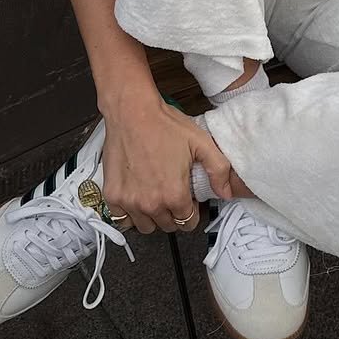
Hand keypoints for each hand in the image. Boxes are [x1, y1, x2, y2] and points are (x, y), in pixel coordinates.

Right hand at [101, 92, 234, 234]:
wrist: (132, 112)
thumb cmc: (164, 124)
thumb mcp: (201, 142)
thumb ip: (218, 170)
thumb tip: (226, 193)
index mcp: (174, 194)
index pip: (187, 222)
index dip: (191, 211)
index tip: (188, 199)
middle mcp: (151, 203)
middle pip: (167, 226)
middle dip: (173, 213)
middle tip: (172, 192)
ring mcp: (129, 202)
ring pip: (145, 226)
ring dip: (152, 216)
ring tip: (155, 194)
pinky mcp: (112, 196)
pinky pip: (122, 220)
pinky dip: (130, 213)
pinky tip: (137, 196)